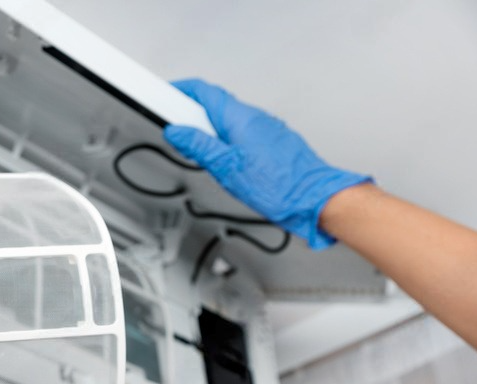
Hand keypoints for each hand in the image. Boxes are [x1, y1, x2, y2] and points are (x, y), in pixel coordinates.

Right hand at [163, 79, 370, 249]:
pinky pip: (241, 133)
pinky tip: (224, 160)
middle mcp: (254, 117)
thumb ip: (198, 146)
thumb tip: (176, 131)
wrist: (313, 198)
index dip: (180, 91)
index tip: (163, 96)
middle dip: (191, 115)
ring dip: (208, 131)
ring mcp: (265, 128)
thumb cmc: (278, 185)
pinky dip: (225, 141)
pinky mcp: (271, 142)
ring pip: (227, 121)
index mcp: (240, 117)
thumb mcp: (226, 167)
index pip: (203, 91)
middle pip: (214, 105)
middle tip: (176, 132)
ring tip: (200, 154)